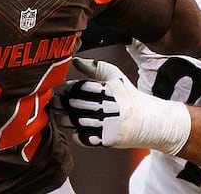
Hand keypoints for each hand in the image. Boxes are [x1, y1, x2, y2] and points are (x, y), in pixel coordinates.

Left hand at [53, 58, 190, 154]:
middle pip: (74, 105)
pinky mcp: (106, 140)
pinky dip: (74, 133)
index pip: (80, 88)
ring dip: (62, 118)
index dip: (65, 89)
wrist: (149, 122)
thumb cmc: (130, 97)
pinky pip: (82, 137)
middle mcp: (107, 108)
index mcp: (108, 91)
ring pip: (75, 122)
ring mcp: (106, 125)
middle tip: (51, 102)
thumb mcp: (117, 77)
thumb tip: (75, 60)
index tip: (57, 89)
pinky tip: (72, 127)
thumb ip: (96, 67)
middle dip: (59, 104)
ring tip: (58, 114)